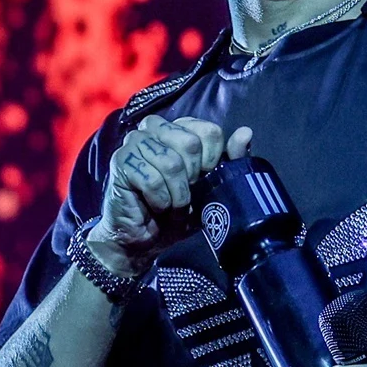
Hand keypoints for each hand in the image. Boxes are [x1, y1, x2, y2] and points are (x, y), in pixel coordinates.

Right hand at [90, 115, 251, 274]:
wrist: (144, 239)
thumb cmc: (177, 210)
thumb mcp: (210, 186)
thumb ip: (230, 159)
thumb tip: (246, 132)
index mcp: (178, 127)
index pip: (207, 131)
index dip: (211, 161)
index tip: (204, 179)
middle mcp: (154, 128)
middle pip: (190, 143)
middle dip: (193, 178)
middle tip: (185, 194)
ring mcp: (134, 142)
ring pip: (171, 162)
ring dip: (177, 193)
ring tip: (172, 204)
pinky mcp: (120, 162)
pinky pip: (150, 179)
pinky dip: (160, 200)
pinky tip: (156, 206)